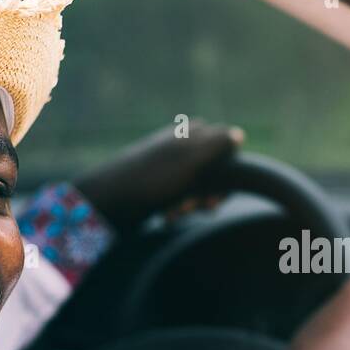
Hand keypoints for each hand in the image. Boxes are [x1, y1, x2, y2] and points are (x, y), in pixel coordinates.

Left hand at [73, 118, 242, 228]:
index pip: (228, 153)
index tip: (216, 198)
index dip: (228, 178)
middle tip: (198, 209)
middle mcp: (184, 146)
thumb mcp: (188, 159)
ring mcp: (172, 165)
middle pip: (215, 173)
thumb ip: (216, 145)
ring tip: (176, 213)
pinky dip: (178, 207)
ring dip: (192, 205)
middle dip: (209, 195)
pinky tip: (168, 215)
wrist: (110, 198)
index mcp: (193, 134)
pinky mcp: (161, 183)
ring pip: (199, 188)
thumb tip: (239, 134)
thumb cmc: (152, 178)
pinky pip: (181, 196)